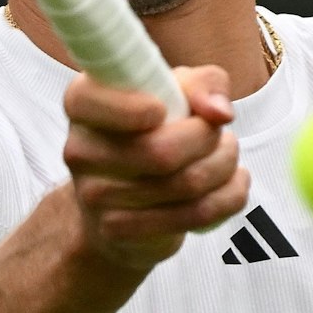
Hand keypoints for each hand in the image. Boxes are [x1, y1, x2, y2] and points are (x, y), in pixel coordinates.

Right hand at [61, 64, 249, 273]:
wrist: (128, 200)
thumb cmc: (154, 129)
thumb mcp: (177, 90)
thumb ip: (203, 83)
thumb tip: (219, 112)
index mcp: (83, 103)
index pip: (89, 100)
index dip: (133, 107)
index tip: (163, 109)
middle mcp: (80, 150)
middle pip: (160, 150)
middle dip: (209, 138)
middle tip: (219, 132)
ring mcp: (95, 196)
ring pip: (185, 183)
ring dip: (224, 164)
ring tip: (227, 154)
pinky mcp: (120, 229)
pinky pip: (196, 214)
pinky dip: (229, 196)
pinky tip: (233, 182)